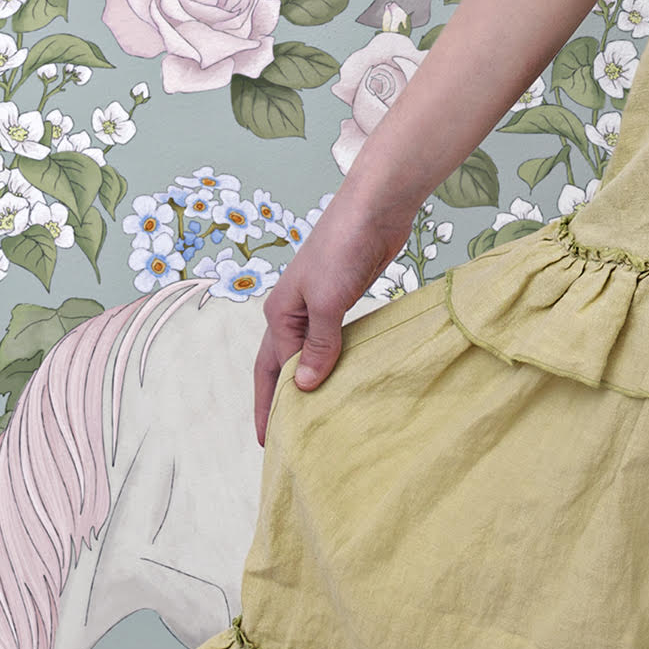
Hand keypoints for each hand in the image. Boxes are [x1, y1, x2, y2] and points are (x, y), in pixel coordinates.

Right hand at [251, 188, 409, 446]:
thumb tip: (302, 387)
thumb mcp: (327, 302)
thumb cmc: (343, 248)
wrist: (375, 208)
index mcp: (279, 314)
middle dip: (280, 399)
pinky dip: (334, 361)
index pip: (272, 371)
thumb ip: (318, 345)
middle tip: (285, 437)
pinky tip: (345, 377)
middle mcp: (292, 312)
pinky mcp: (343, 298)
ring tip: (316, 415)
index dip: (273, 406)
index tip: (276, 440)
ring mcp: (318, 305)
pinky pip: (333, 340)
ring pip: (309, 353)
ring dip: (309, 381)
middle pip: (281, 365)